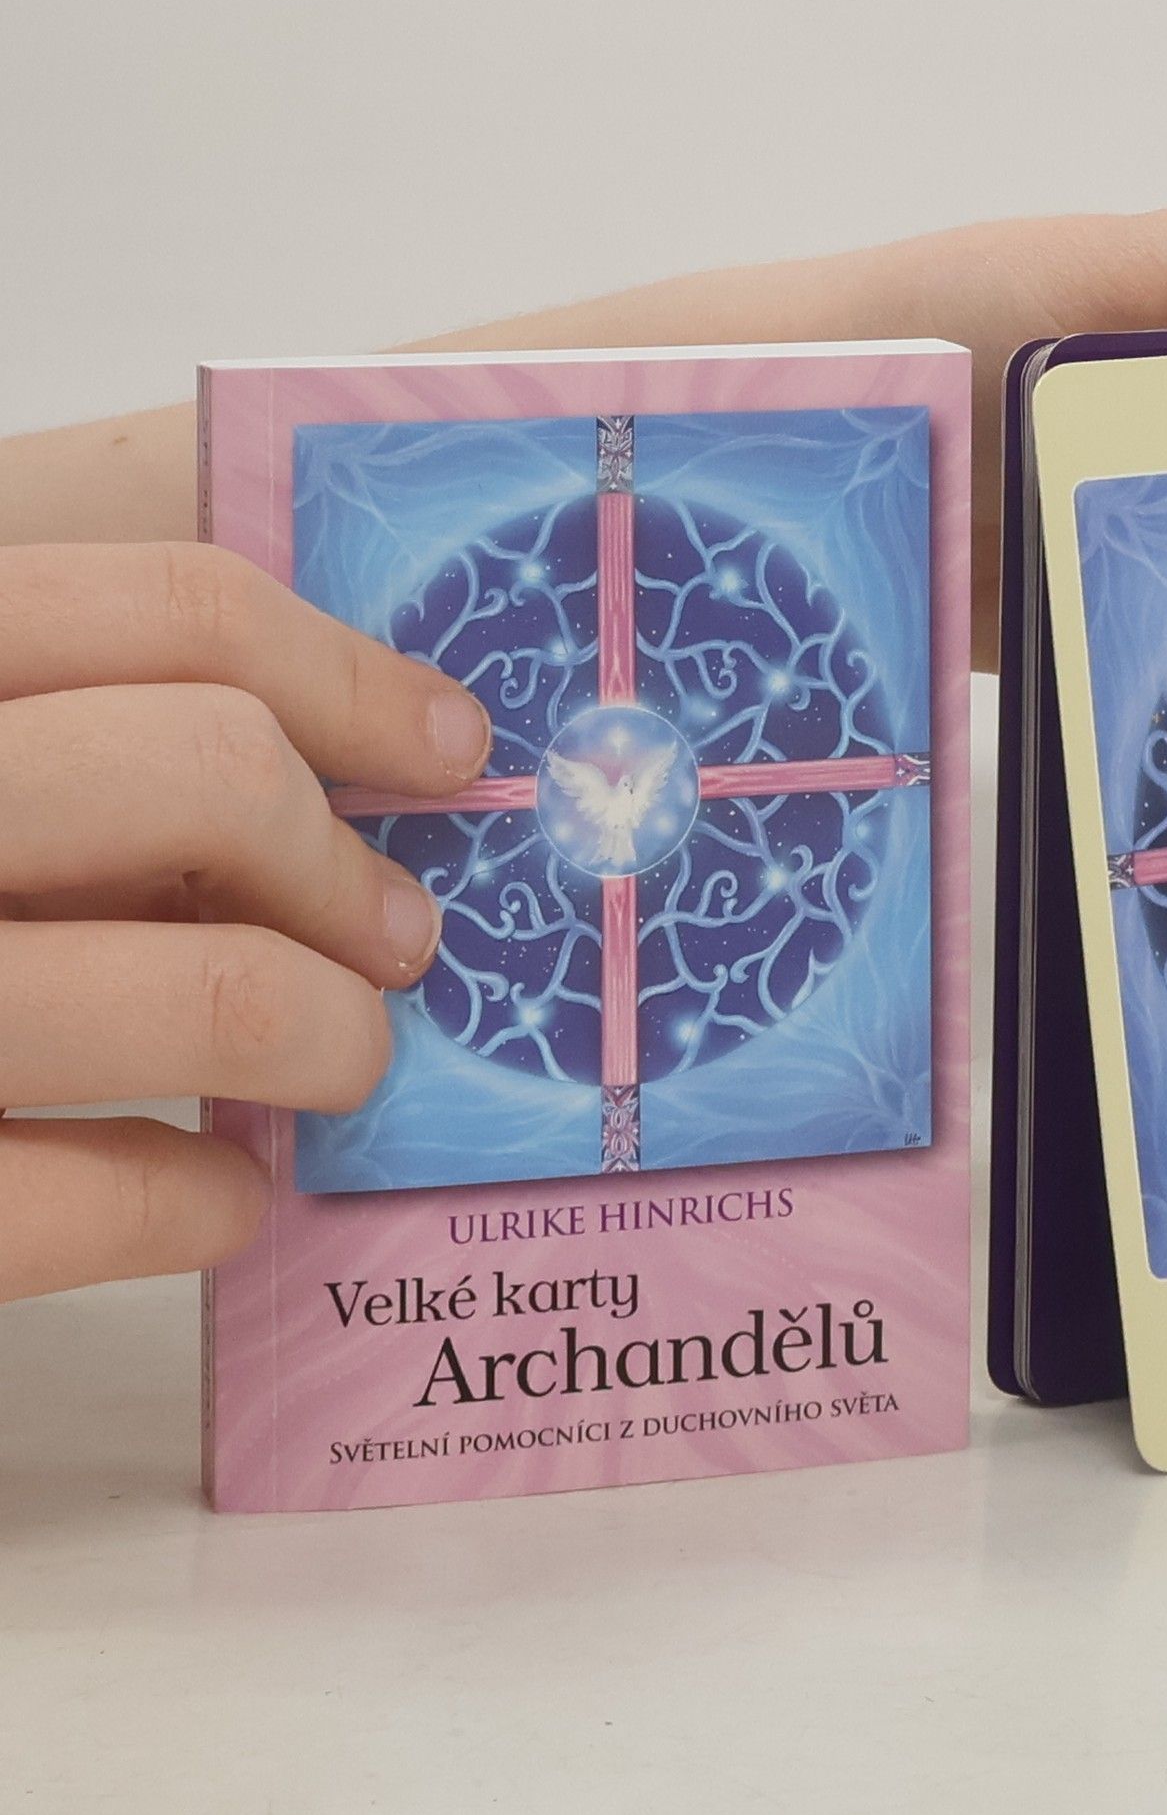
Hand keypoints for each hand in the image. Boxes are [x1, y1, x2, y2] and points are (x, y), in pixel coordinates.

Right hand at [0, 542, 491, 1302]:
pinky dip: (204, 1203)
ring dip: (330, 1035)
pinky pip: (98, 1203)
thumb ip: (70, 738)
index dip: (351, 677)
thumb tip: (335, 767)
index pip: (169, 611)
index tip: (448, 748)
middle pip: (211, 771)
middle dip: (344, 868)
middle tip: (396, 937)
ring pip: (215, 993)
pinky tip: (221, 1195)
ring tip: (339, 1061)